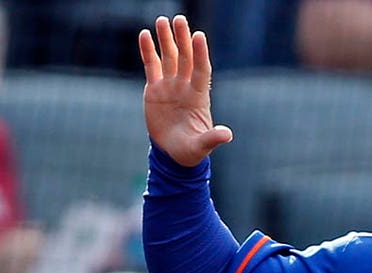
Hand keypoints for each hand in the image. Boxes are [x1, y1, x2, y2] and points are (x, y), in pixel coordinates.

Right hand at [139, 15, 232, 166]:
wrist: (173, 154)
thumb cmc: (191, 151)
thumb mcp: (201, 146)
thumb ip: (212, 139)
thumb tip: (227, 135)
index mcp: (199, 97)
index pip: (201, 70)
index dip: (200, 53)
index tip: (199, 35)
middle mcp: (185, 87)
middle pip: (185, 58)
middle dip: (182, 39)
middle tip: (180, 19)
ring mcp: (170, 86)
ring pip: (168, 58)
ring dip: (166, 39)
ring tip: (162, 20)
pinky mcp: (154, 90)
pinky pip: (152, 66)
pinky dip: (148, 51)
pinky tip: (144, 35)